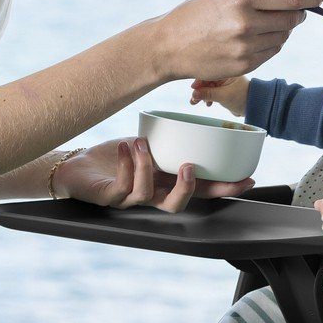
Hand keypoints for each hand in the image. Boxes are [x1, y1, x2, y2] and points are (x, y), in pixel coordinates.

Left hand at [54, 137, 255, 211]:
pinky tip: (125, 147)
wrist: (76, 166)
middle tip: (188, 166)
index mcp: (165, 183)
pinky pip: (122, 189)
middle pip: (177, 206)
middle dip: (187, 189)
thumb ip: (167, 138)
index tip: (247, 179)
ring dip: (146, 168)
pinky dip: (126, 166)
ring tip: (140, 143)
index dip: (223, 188)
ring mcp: (129, 200)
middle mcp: (150, 196)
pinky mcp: (108, 198)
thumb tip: (193, 116)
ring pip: (147, 197)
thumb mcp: (147, 142)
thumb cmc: (114, 156)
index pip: (200, 190)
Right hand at [150, 0, 322, 81]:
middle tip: (290, 8)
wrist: (169, 46)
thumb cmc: (200, 12)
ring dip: (282, 28)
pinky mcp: (245, 65)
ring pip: (285, 35)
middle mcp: (245, 22)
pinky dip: (271, 42)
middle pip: (293, 17)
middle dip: (297, 12)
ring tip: (261, 23)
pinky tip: (253, 37)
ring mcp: (245, 46)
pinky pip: (273, 50)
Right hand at [189, 76, 249, 114]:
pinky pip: (211, 91)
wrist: (254, 107)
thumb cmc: (243, 98)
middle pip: (206, 79)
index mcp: (227, 70)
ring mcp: (223, 82)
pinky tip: (207, 103)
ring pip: (207, 86)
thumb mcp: (224, 96)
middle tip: (194, 98)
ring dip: (202, 94)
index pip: (209, 72)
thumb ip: (208, 94)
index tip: (193, 88)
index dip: (199, 80)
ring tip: (197, 102)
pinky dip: (207, 97)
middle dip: (199, 89)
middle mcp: (224, 74)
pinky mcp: (223, 89)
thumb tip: (194, 94)